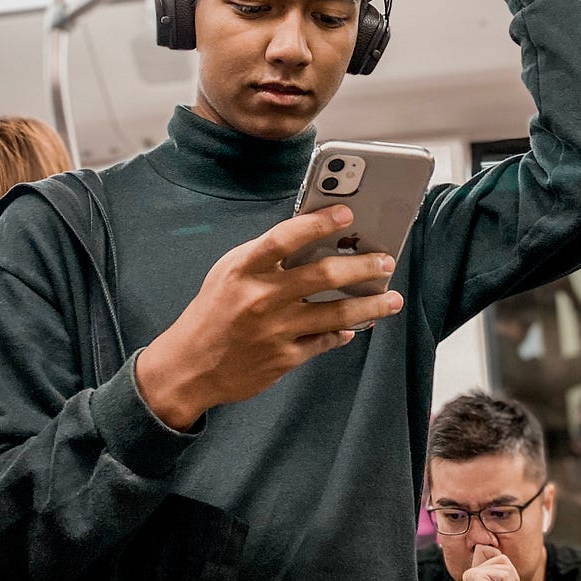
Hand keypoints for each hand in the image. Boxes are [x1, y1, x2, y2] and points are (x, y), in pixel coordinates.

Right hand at [135, 205, 403, 428]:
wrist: (190, 366)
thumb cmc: (212, 311)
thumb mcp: (229, 272)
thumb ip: (266, 256)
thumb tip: (314, 238)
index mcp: (244, 268)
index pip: (286, 237)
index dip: (319, 222)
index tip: (347, 213)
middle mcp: (261, 298)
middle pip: (323, 275)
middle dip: (362, 266)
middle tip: (385, 260)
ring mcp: (275, 330)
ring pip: (336, 313)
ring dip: (370, 305)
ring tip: (391, 298)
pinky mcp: (285, 358)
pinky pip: (325, 341)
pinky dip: (344, 332)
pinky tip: (356, 327)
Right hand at [462, 545, 519, 580]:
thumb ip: (499, 572)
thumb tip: (494, 550)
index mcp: (476, 576)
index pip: (493, 552)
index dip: (506, 571)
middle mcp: (471, 573)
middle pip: (502, 558)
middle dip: (512, 580)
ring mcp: (472, 574)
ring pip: (505, 564)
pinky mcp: (477, 578)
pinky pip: (504, 574)